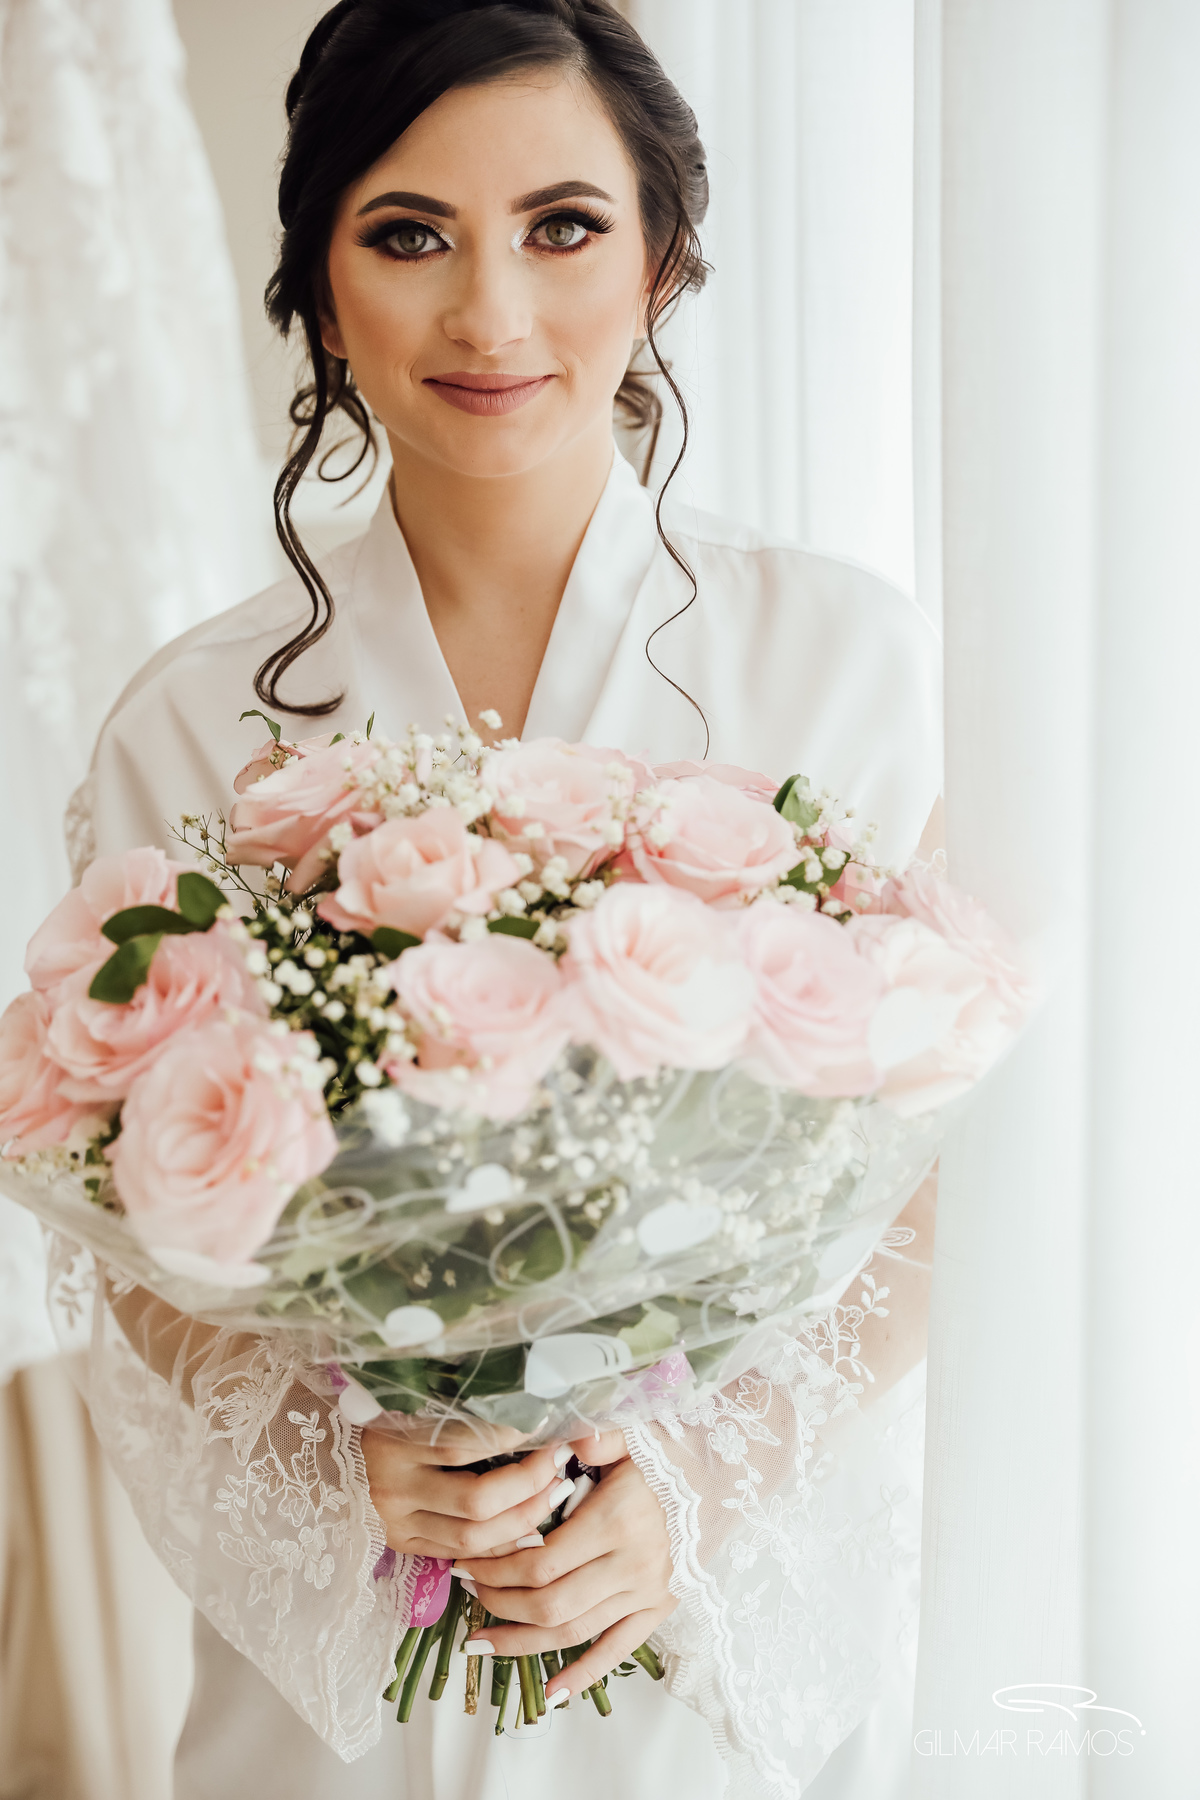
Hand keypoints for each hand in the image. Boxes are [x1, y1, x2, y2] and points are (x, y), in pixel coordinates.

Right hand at [362, 1422, 573, 1559]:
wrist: (332, 1452)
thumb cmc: (387, 1415)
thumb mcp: (415, 1401)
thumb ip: (463, 1408)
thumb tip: (528, 1404)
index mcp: (394, 1442)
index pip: (463, 1446)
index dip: (512, 1439)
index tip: (546, 1427)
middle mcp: (393, 1488)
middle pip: (476, 1503)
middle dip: (528, 1487)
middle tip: (559, 1463)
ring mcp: (396, 1523)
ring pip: (472, 1539)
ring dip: (524, 1519)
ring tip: (554, 1492)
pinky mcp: (403, 1544)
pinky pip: (461, 1554)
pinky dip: (500, 1544)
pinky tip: (529, 1525)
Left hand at [451, 1429, 676, 1701]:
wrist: (722, 1480)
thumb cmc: (666, 1454)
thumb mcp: (630, 1435)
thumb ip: (596, 1437)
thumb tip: (566, 1442)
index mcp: (617, 1520)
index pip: (540, 1562)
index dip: (496, 1569)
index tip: (466, 1562)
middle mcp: (632, 1564)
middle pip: (550, 1603)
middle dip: (500, 1602)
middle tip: (468, 1591)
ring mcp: (646, 1593)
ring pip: (574, 1632)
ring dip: (523, 1641)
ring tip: (483, 1641)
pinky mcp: (658, 1610)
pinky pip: (617, 1650)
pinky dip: (584, 1675)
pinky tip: (552, 1693)